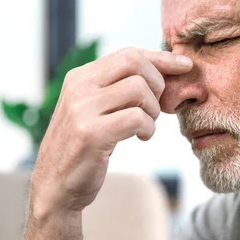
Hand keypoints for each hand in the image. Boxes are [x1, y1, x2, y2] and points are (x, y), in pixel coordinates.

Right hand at [30, 48, 192, 217]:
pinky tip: (142, 137)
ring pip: (139, 89)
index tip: (183, 66)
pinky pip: (137, 118)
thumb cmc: (83, 147)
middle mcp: (78, 88)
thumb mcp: (93, 110)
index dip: (160, 58)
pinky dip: (149, 128)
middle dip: (157, 83)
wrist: (55, 186)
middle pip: (134, 63)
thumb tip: (161, 70)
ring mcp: (82, 110)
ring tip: (146, 125)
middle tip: (156, 107)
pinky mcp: (92, 134)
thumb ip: (116, 90)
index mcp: (79, 78)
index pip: (127, 54)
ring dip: (152, 110)